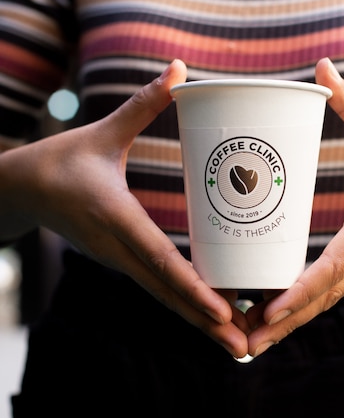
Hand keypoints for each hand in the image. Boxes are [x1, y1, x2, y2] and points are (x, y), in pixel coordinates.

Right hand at [0, 60, 249, 356]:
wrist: (20, 189)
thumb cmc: (60, 160)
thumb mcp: (101, 132)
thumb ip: (142, 105)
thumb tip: (180, 70)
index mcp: (115, 220)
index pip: (159, 259)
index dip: (192, 287)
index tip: (223, 312)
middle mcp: (119, 249)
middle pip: (169, 293)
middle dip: (208, 322)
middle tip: (247, 347)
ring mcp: (119, 260)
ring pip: (165, 297)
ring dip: (200, 322)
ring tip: (239, 344)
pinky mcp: (121, 260)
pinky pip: (158, 287)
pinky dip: (185, 304)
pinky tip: (212, 315)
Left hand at [245, 58, 343, 356]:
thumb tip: (320, 68)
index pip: (336, 263)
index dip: (302, 288)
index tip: (269, 310)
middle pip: (324, 296)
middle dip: (285, 321)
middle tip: (242, 342)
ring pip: (328, 299)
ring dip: (292, 321)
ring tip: (250, 340)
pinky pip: (334, 289)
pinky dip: (306, 305)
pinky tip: (279, 314)